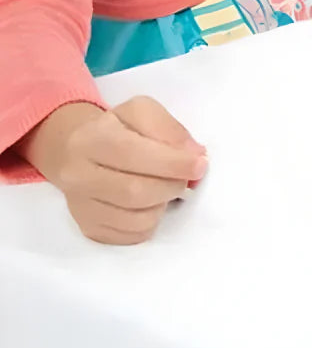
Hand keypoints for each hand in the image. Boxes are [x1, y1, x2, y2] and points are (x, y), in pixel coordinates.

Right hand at [25, 96, 207, 244]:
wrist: (75, 151)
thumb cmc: (116, 128)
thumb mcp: (142, 112)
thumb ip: (169, 128)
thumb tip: (195, 154)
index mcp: (91, 139)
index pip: (132, 153)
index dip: (171, 162)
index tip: (200, 164)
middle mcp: (78, 175)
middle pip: (133, 192)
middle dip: (171, 185)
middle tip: (186, 178)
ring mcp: (80, 207)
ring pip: (134, 219)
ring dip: (163, 205)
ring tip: (166, 187)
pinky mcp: (88, 229)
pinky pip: (131, 236)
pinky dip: (152, 222)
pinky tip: (151, 203)